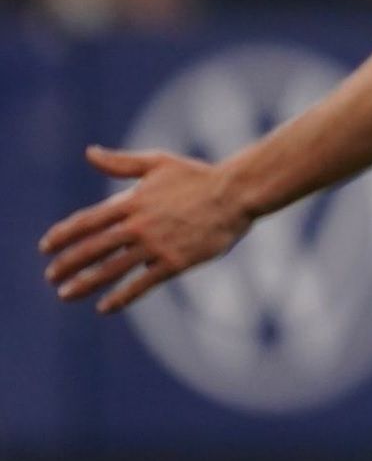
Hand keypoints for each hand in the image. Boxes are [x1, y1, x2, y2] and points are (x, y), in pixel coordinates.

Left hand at [39, 147, 252, 313]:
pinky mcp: (174, 262)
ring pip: (111, 269)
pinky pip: (141, 284)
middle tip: (51, 277)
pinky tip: (105, 307)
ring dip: (84, 283)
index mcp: (132, 201)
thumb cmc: (198, 176)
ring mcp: (156, 245)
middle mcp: (138, 225)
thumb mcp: (158, 162)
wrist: (236, 194)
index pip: (87, 221)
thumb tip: (89, 153)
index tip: (46, 247)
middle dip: (67, 264)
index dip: (63, 235)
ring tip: (66, 294)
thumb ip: (121, 163)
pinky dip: (120, 297)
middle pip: (92, 248)